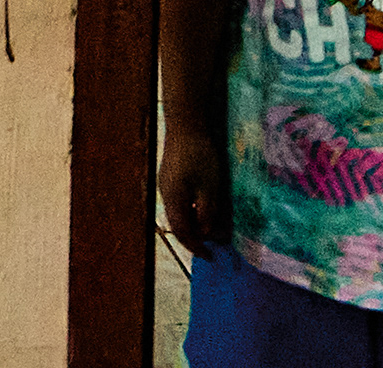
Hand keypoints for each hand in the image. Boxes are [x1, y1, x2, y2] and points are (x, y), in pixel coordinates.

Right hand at [158, 127, 228, 255]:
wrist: (185, 126)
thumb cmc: (199, 157)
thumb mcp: (209, 188)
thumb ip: (208, 213)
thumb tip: (208, 233)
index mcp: (174, 200)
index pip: (183, 232)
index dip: (196, 247)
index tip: (211, 257)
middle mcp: (166, 195)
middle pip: (179, 224)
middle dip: (197, 236)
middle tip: (216, 242)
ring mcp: (166, 185)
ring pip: (179, 212)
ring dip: (195, 222)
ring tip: (213, 226)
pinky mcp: (170, 176)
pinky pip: (180, 201)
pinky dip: (192, 210)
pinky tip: (204, 206)